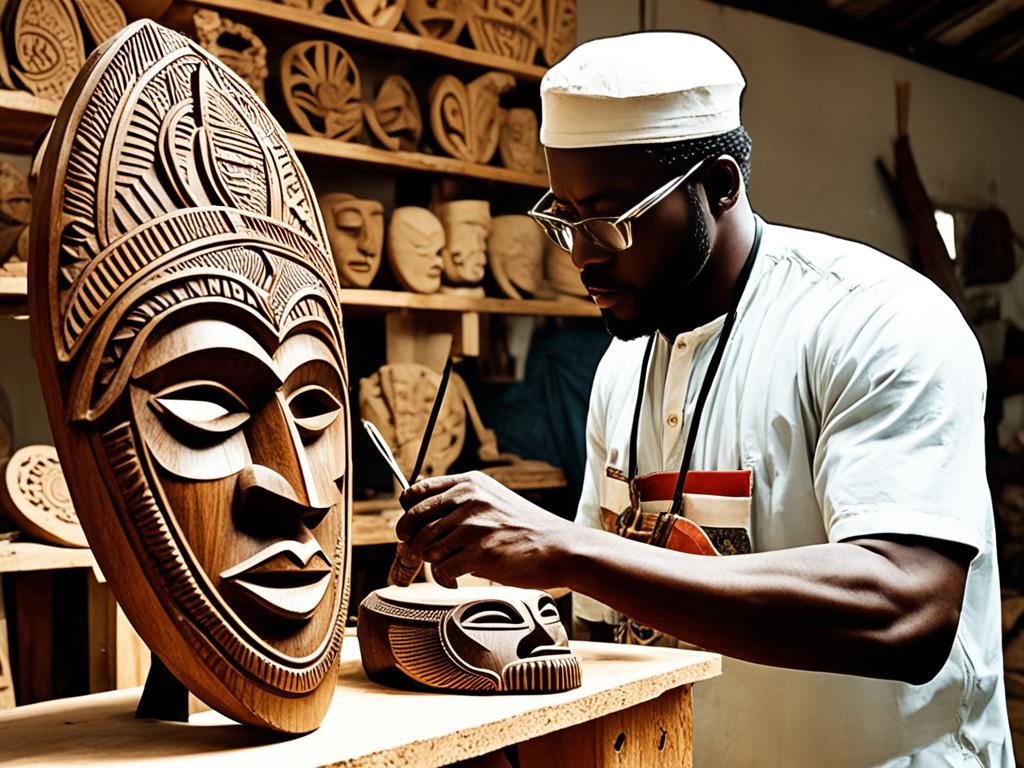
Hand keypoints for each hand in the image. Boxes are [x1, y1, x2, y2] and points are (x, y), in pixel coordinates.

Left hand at [397, 471, 574, 588]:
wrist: (558, 547)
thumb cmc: (524, 528)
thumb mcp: (491, 499)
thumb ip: (458, 504)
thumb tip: (415, 523)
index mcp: (469, 483)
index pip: (416, 492)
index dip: (406, 513)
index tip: (407, 529)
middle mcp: (469, 499)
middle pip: (414, 522)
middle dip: (409, 543)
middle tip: (414, 556)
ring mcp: (474, 525)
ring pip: (425, 548)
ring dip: (431, 563)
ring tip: (447, 567)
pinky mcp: (481, 552)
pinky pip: (441, 569)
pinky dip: (445, 578)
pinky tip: (457, 578)